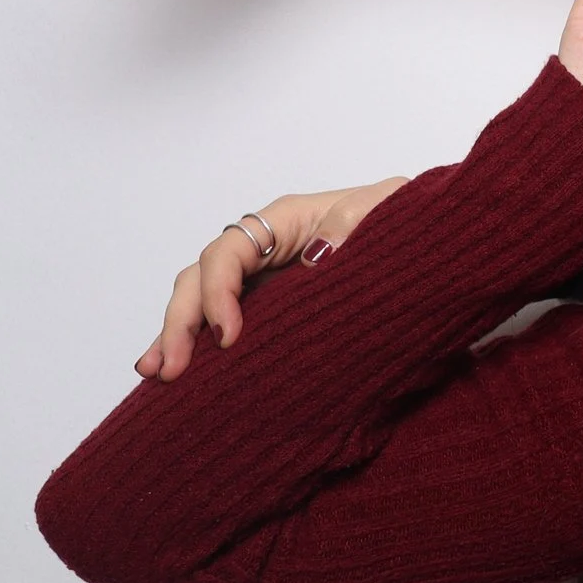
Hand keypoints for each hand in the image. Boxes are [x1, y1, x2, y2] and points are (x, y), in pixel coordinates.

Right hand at [136, 178, 409, 380]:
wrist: (426, 244)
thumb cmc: (403, 218)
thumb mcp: (386, 209)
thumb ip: (354, 223)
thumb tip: (318, 255)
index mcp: (286, 220)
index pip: (229, 251)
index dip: (218, 291)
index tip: (229, 335)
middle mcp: (264, 247)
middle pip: (200, 278)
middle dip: (181, 322)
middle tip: (173, 367)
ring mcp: (262, 277)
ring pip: (198, 300)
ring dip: (174, 336)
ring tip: (156, 373)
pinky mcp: (268, 305)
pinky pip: (218, 321)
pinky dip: (193, 343)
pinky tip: (171, 374)